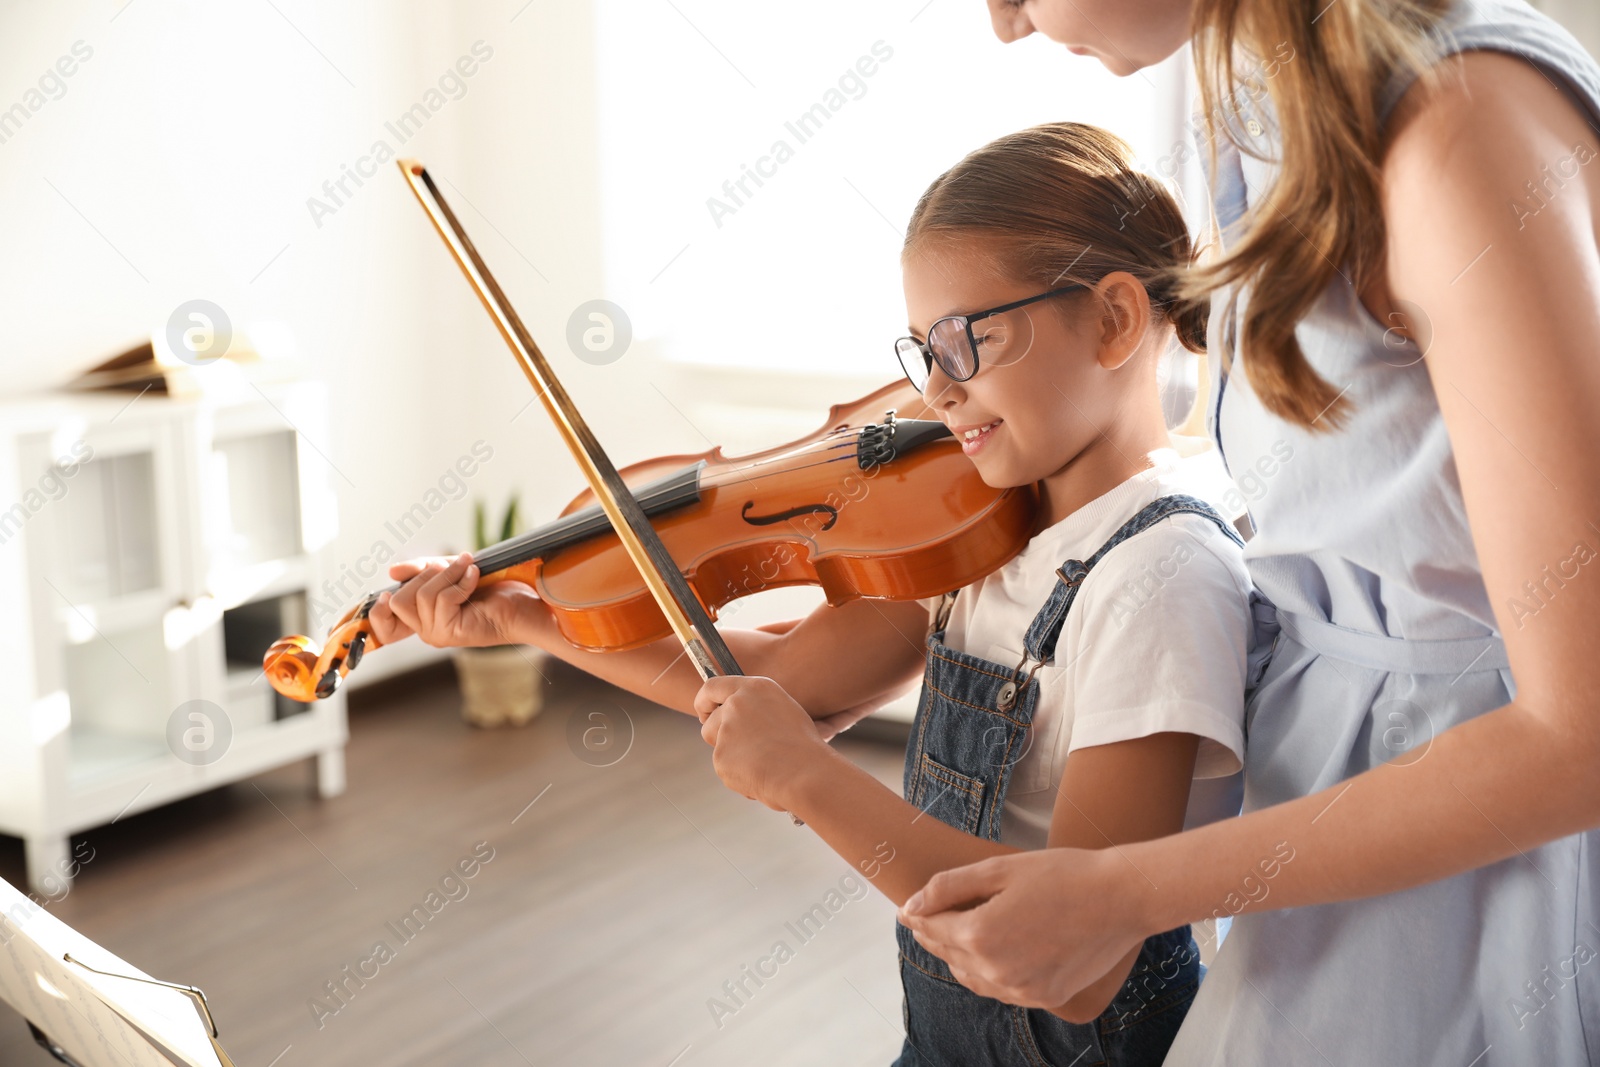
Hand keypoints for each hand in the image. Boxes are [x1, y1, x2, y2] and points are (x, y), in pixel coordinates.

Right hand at [368, 552, 538, 648]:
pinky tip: (475, 577)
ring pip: (421, 596)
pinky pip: (441, 599)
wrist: (524, 603)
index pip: (382, 625)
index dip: (376, 612)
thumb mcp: (449, 572)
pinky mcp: (453, 633)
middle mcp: (425, 631)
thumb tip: (392, 571)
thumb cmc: (491, 588)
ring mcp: (438, 634)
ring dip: (448, 574)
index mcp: (421, 619)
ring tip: (469, 568)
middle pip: (398, 601)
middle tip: (454, 567)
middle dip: (425, 575)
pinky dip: (460, 582)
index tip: (389, 589)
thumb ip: (421, 571)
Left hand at [694, 675, 832, 811]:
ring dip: (733, 757)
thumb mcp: (784, 712)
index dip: (704, 701)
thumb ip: (757, 710)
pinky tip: (761, 776)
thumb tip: (744, 723)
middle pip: (710, 721)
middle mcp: (736, 704)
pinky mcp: (721, 756)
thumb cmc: (803, 747)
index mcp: (755, 688)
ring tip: (763, 764)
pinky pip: (725, 769)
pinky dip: (739, 776)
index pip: (713, 687)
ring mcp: (726, 730)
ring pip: (718, 747)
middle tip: (742, 750)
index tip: (703, 712)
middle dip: (718, 737)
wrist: (805, 773)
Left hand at [896, 847, 1150, 1008]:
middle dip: (935, 933)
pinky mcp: (1043, 997)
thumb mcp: (1000, 869)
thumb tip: (912, 905)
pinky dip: (986, 973)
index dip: (918, 914)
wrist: (1122, 899)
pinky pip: (999, 990)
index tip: (908, 908)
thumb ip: (950, 887)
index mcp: (980, 935)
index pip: (932, 927)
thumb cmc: (1063, 875)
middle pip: (948, 953)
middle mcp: (996, 971)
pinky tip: (990, 953)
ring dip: (959, 955)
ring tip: (957, 931)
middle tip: (928, 915)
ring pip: (971, 976)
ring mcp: (1021, 990)